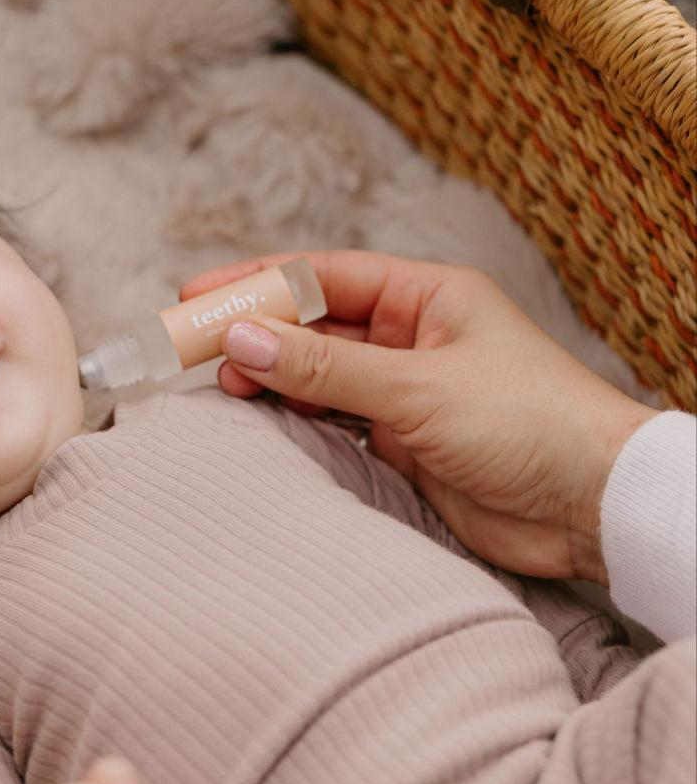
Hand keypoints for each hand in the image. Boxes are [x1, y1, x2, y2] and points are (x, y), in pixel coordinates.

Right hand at [180, 250, 657, 583]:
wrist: (589, 506)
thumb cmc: (530, 424)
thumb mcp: (418, 387)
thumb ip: (326, 368)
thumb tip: (244, 340)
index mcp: (429, 297)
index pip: (325, 277)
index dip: (259, 282)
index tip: (200, 294)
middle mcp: (413, 337)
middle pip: (315, 324)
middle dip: (257, 331)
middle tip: (194, 344)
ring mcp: (406, 391)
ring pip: (320, 373)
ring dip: (273, 376)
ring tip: (224, 383)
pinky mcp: (403, 441)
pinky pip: (336, 418)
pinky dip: (299, 415)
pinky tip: (266, 414)